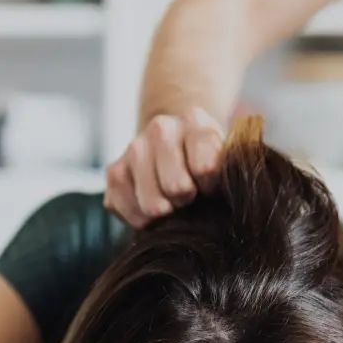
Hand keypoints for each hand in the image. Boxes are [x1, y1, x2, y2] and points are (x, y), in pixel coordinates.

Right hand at [104, 107, 224, 228]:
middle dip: (186, 201)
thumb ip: (229, 174)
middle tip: (190, 197)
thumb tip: (220, 199)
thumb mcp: (228, 162)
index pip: (205, 167)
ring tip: (172, 202)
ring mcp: (134, 148)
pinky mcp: (114, 173)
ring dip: (165, 212)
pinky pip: (129, 212)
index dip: (210, 187)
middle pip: (176, 188)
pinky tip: (154, 207)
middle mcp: (161, 128)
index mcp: (195, 121)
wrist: (179, 150)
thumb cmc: (209, 163)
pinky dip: (143, 221)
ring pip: (152, 205)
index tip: (211, 187)